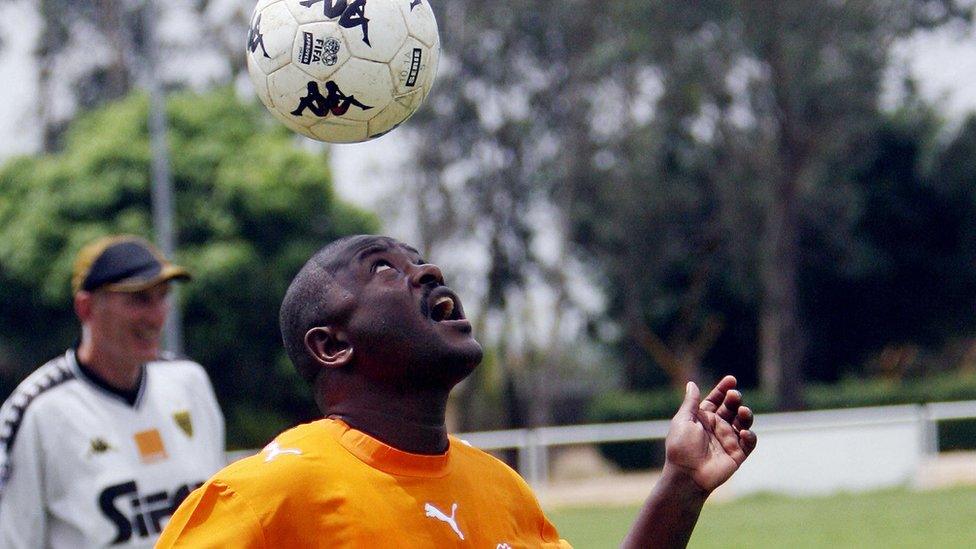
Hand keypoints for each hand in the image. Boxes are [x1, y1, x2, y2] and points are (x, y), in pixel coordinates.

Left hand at [664, 375, 756, 493]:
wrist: (686, 475)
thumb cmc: (681, 447)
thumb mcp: (683, 421)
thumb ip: (691, 403)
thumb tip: (692, 384)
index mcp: (703, 418)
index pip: (716, 400)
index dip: (723, 389)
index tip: (731, 379)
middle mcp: (717, 427)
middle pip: (731, 408)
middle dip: (735, 399)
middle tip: (734, 396)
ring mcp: (728, 440)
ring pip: (743, 423)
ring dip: (746, 415)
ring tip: (742, 411)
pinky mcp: (737, 454)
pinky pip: (749, 443)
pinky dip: (750, 436)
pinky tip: (744, 433)